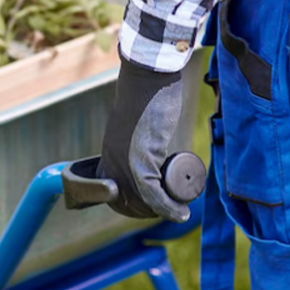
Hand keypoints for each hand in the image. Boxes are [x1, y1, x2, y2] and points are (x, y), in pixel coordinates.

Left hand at [100, 56, 193, 221]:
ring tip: (180, 209)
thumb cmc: (148, 96)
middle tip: (173, 208)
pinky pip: (151, 193)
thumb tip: (150, 145)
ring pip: (140, 202)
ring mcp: (123, 162)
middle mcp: (111, 162)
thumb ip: (137, 136)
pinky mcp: (140, 158)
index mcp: (108, 156)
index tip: (154, 208)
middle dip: (150, 213)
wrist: (149, 76)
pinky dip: (167, 207)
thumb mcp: (136, 125)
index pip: (113, 196)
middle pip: (127, 203)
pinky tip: (181, 212)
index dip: (133, 208)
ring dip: (162, 212)